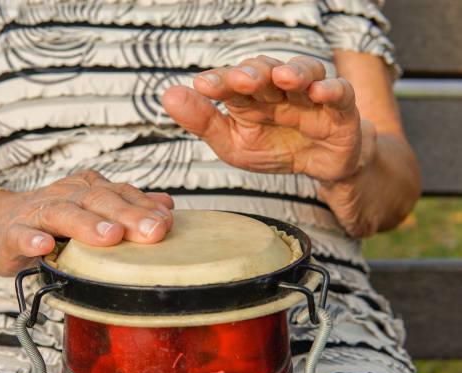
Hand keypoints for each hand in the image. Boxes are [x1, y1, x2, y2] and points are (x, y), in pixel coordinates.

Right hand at [0, 170, 173, 275]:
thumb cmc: (51, 221)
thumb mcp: (91, 210)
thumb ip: (126, 206)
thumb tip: (167, 205)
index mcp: (87, 188)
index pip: (120, 192)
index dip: (144, 206)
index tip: (167, 223)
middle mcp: (65, 194)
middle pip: (98, 200)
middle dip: (127, 215)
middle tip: (153, 232)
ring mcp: (36, 213)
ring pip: (63, 213)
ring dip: (87, 225)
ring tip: (110, 237)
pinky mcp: (10, 233)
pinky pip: (20, 234)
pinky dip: (31, 240)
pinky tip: (45, 246)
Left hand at [162, 55, 375, 182]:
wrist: (317, 166)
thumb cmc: (272, 148)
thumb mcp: (233, 143)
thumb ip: (203, 122)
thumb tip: (168, 95)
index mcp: (249, 96)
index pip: (231, 81)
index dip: (219, 81)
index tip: (202, 85)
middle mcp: (277, 89)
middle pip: (265, 70)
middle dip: (253, 72)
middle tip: (241, 80)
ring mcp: (309, 95)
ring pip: (303, 71)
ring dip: (293, 71)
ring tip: (282, 77)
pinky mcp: (340, 108)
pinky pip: (340, 92)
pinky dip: (331, 89)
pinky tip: (319, 91)